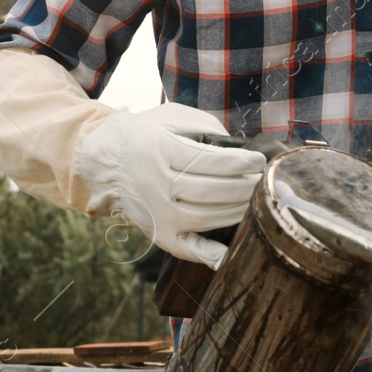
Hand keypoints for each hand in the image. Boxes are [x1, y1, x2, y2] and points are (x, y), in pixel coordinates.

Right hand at [77, 104, 266, 267]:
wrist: (108, 163)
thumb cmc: (148, 135)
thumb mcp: (172, 117)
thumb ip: (207, 127)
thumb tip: (240, 148)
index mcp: (158, 150)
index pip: (209, 161)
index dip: (240, 163)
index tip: (260, 161)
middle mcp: (154, 184)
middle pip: (211, 192)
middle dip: (245, 187)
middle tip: (263, 181)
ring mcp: (156, 213)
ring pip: (206, 218)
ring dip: (238, 211)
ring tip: (255, 200)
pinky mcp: (158, 235)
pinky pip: (187, 249)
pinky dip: (210, 254)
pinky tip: (230, 252)